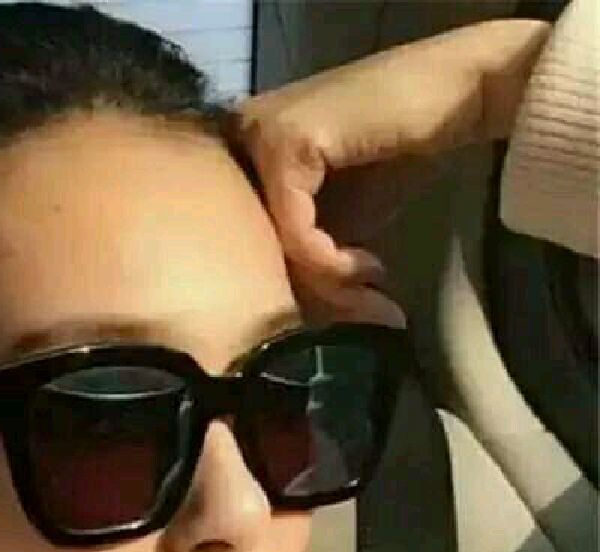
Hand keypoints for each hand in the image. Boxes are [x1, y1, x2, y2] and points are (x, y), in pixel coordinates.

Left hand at [226, 19, 550, 320]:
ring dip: (324, 281)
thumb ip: (308, 251)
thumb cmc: (398, 152)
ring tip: (370, 284)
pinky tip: (368, 264)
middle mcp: (239, 137)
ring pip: (272, 240)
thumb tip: (288, 315)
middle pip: (253, 243)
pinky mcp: (286, 140)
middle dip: (309, 290)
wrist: (457, 93)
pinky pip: (295, 227)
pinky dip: (329, 259)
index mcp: (242, 154)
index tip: (347, 305)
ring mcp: (258, 134)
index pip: (246, 240)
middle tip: (361, 307)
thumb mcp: (340, 216)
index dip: (296, 285)